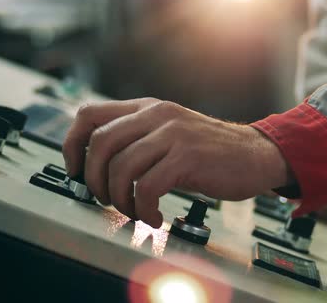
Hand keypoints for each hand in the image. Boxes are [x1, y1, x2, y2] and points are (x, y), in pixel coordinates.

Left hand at [63, 98, 291, 227]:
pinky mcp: (188, 157)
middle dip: (94, 179)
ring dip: (120, 199)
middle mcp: (156, 115)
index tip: (74, 171)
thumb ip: (136, 140)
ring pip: (122, 167)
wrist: (255, 154)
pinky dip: (144, 209)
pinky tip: (155, 217)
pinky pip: (148, 187)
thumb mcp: (168, 135)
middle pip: (100, 143)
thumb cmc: (208, 152)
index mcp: (146, 109)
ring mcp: (173, 134)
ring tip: (133, 211)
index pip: (89, 114)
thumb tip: (96, 165)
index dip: (72, 145)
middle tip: (105, 199)